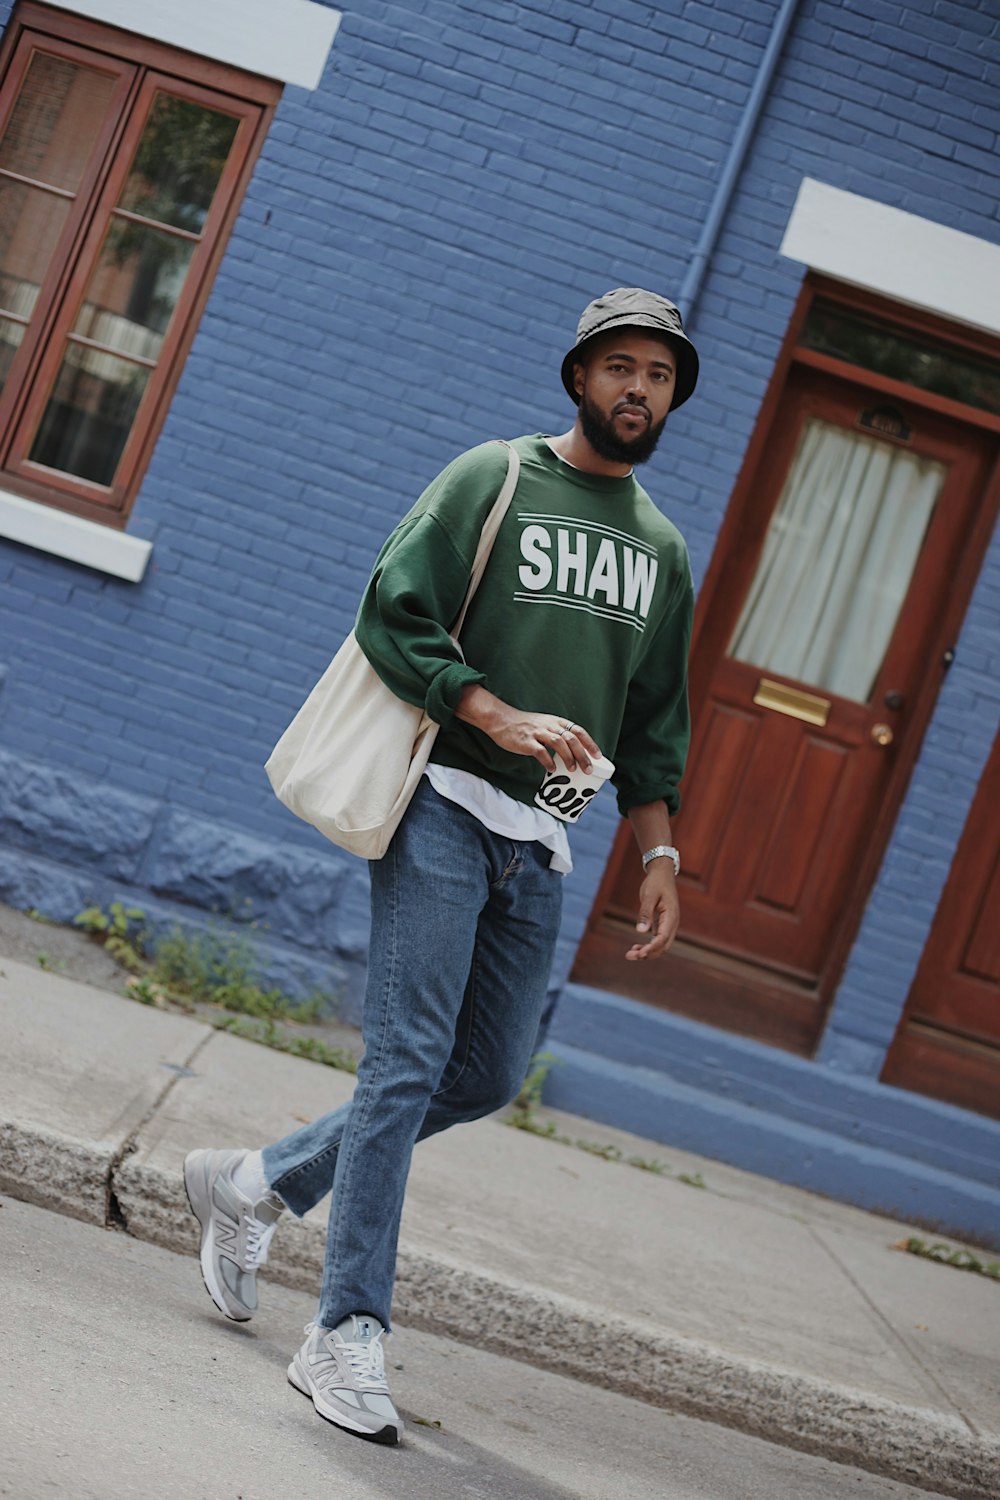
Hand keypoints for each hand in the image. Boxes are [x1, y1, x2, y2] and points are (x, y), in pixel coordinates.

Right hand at [457, 687, 599, 771]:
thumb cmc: (524, 725)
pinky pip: (541, 752)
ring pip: (559, 743)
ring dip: (568, 758)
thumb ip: (557, 735)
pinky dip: (548, 761)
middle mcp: (549, 725)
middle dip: (582, 755)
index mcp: (556, 721)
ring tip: (573, 770)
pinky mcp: (526, 741)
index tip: (598, 756)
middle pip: (571, 739)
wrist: (501, 720)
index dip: (590, 743)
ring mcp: (537, 733)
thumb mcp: (544, 724)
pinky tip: (552, 769)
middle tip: (588, 769)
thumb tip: (572, 754)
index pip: (578, 731)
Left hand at [625, 864, 679, 960]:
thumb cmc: (656, 882)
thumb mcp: (649, 895)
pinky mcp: (662, 923)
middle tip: (629, 956)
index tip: (640, 953)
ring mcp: (668, 924)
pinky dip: (647, 945)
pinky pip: (657, 939)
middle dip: (648, 954)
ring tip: (629, 955)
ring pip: (660, 945)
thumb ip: (645, 913)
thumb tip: (640, 932)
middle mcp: (672, 923)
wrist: (662, 873)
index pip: (663, 938)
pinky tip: (635, 948)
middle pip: (663, 946)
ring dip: (647, 952)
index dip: (652, 947)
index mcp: (671, 916)